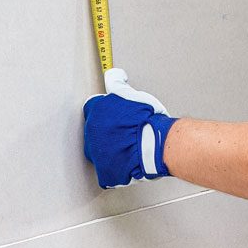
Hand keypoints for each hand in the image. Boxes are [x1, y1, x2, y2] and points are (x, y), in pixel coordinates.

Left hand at [82, 68, 177, 188]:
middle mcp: (91, 133)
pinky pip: (107, 173)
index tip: (117, 118)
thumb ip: (116, 84)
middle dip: (108, 133)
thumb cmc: (146, 119)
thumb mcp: (130, 94)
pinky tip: (130, 163)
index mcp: (95, 112)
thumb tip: (113, 74)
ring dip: (112, 151)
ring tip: (130, 148)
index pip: (93, 110)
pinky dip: (117, 170)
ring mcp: (96, 154)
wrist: (156, 142)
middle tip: (127, 134)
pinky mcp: (104, 172)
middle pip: (95, 132)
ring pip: (101, 152)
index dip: (107, 114)